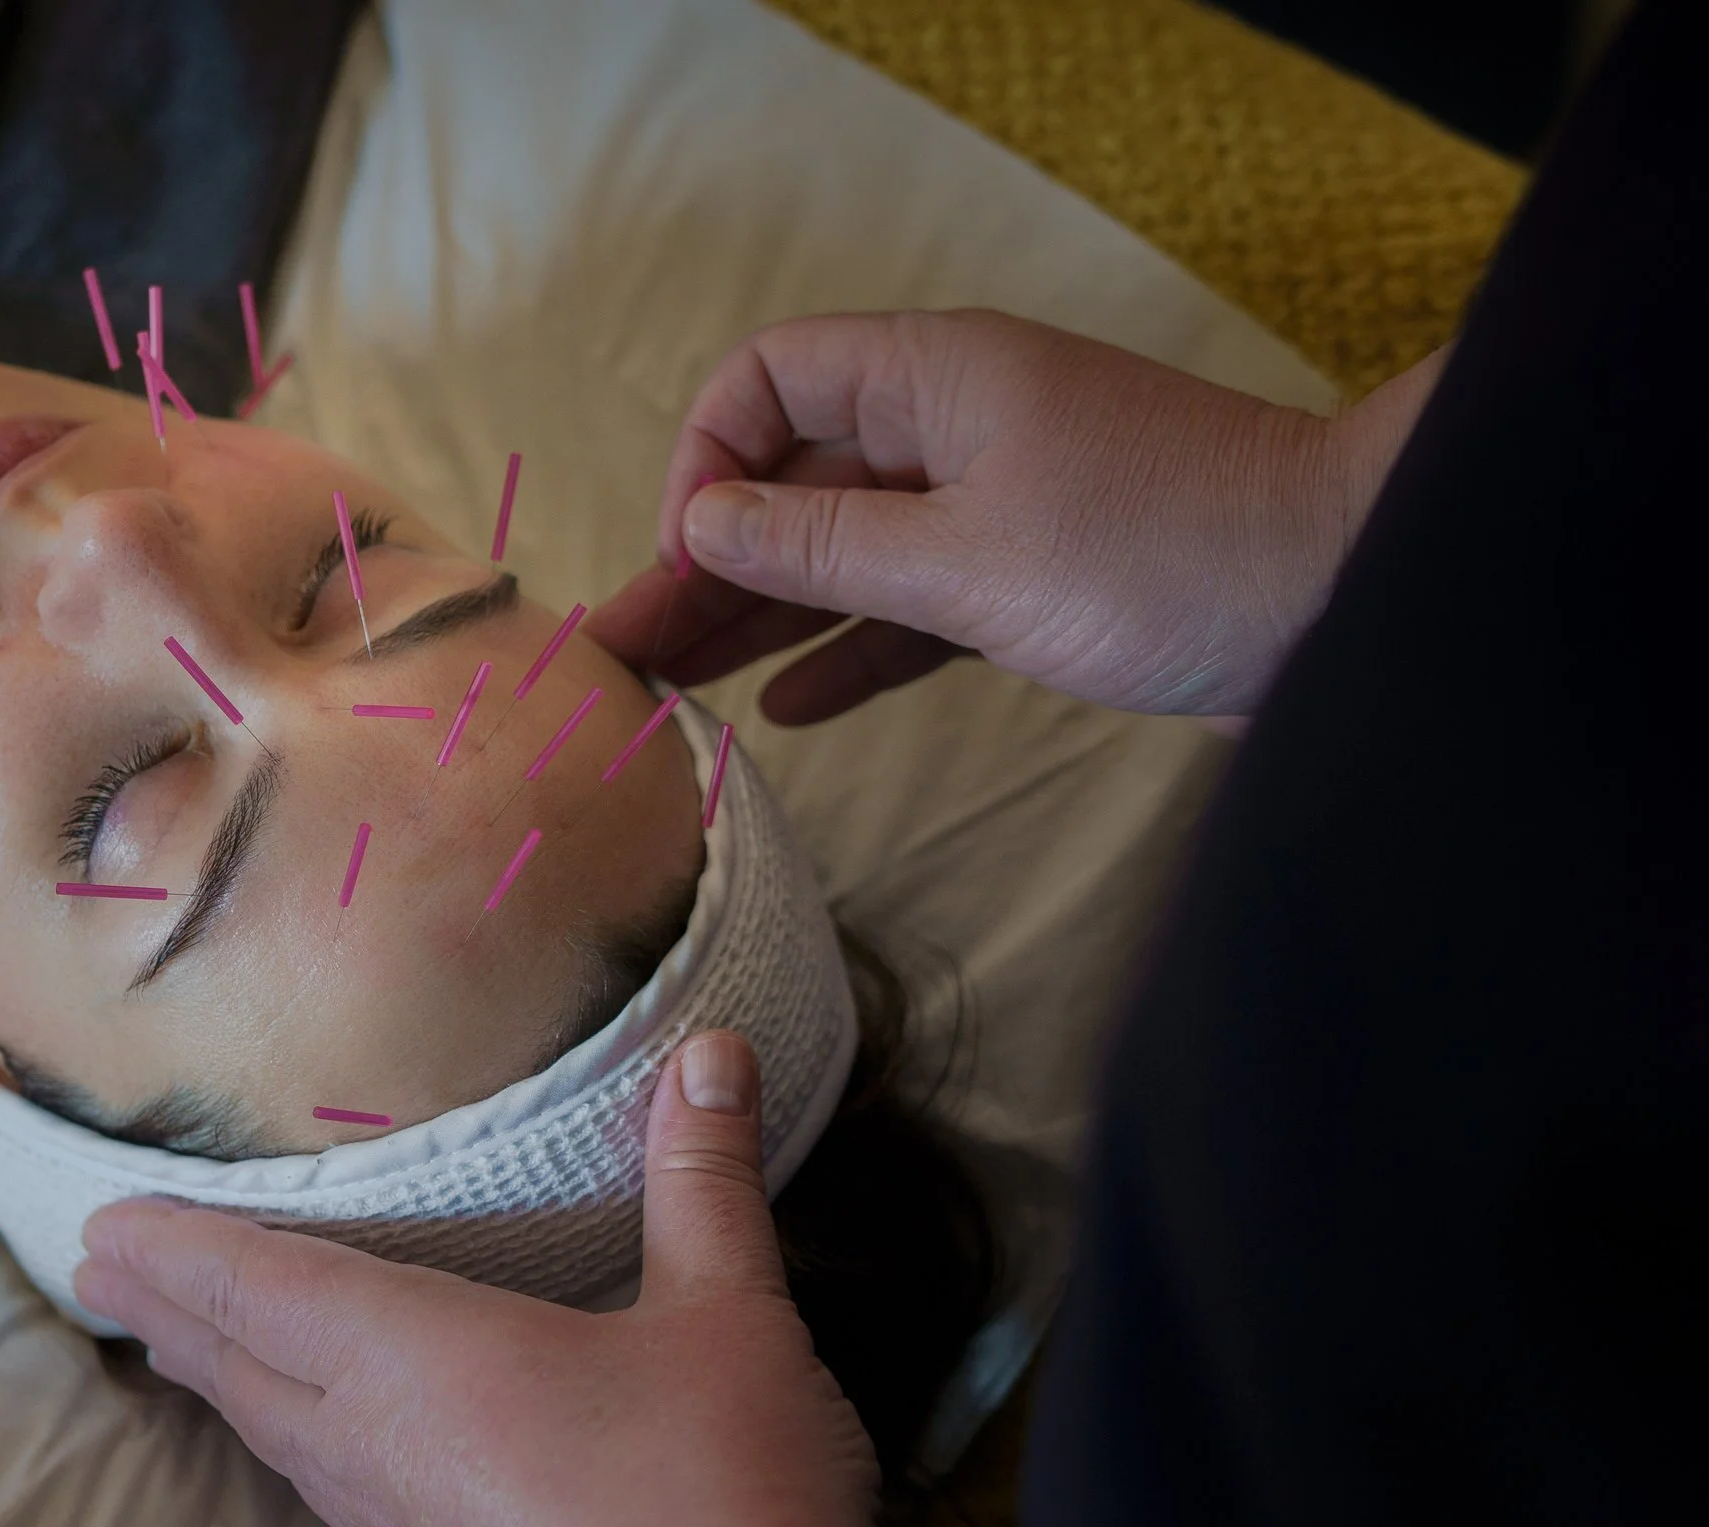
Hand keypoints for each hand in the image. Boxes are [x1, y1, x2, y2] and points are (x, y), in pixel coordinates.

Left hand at [74, 1033, 925, 1526]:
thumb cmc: (731, 1510)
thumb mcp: (730, 1322)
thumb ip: (704, 1183)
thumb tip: (710, 1050)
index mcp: (424, 1368)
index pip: (265, 1289)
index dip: (181, 1249)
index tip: (103, 1223)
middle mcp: (386, 1451)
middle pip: (245, 1366)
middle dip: (167, 1307)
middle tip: (97, 1265)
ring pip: (279, 1437)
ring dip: (220, 1374)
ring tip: (178, 1338)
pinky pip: (330, 1489)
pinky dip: (286, 1436)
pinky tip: (314, 1445)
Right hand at [587, 309, 1441, 720]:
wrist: (1344, 597)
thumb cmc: (1163, 557)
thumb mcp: (967, 560)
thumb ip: (823, 547)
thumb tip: (703, 525)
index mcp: (936, 378)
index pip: (769, 381)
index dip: (709, 460)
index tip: (687, 558)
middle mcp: (955, 427)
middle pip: (792, 480)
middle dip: (706, 564)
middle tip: (623, 656)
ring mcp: (994, 503)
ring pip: (844, 554)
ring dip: (762, 619)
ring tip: (675, 693)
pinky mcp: (1031, 577)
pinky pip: (909, 607)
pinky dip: (849, 652)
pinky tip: (787, 708)